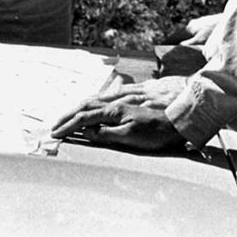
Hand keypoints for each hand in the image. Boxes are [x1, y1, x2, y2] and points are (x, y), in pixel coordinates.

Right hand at [50, 78, 187, 150]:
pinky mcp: (131, 99)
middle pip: (86, 105)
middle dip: (68, 115)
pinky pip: (105, 98)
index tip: (55, 133)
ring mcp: (123, 99)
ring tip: (68, 116)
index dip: (68, 125)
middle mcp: (116, 102)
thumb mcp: (132, 137)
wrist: (181, 116)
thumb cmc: (158, 131)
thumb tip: (86, 131)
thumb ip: (107, 134)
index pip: (84, 118)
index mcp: (114, 111)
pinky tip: (93, 106)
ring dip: (78, 108)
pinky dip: (92, 103)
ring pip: (94, 100)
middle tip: (54, 125)